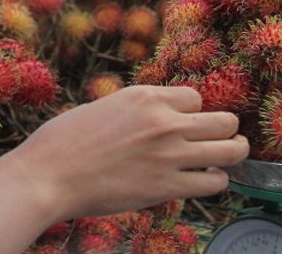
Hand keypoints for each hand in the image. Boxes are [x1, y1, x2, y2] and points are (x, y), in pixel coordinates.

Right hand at [2, 85, 247, 220]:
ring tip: (230, 155)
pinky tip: (207, 179)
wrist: (47, 175)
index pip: (195, 97)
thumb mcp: (102, 107)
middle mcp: (163, 120)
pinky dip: (216, 180)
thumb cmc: (62, 141)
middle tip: (222, 136)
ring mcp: (169, 154)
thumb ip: (134, 111)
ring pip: (230, 149)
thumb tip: (152, 117)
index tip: (189, 122)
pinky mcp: (167, 186)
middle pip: (223, 119)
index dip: (194, 111)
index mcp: (144, 96)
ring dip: (233, 152)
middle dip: (225, 128)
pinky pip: (214, 181)